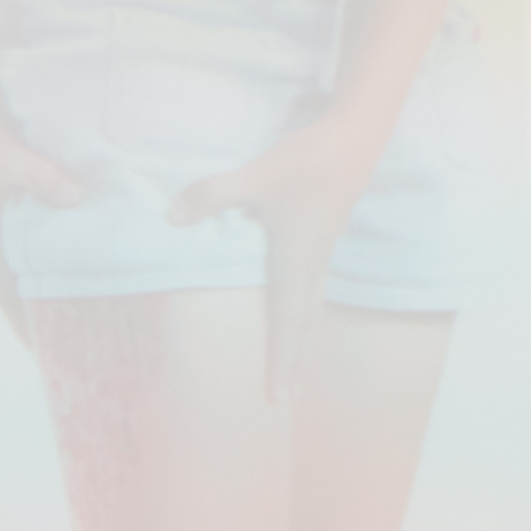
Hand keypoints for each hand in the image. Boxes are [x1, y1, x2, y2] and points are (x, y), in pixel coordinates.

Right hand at [0, 114, 85, 345]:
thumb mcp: (8, 157)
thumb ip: (42, 177)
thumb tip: (78, 199)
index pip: (7, 294)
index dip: (24, 324)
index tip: (42, 351)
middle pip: (24, 282)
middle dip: (46, 306)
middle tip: (81, 327)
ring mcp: (4, 219)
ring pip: (34, 257)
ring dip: (54, 273)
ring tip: (90, 290)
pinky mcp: (14, 200)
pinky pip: (40, 231)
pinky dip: (58, 242)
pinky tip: (84, 239)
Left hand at [167, 113, 386, 400]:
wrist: (358, 131)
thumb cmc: (309, 157)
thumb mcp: (257, 175)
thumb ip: (213, 196)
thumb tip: (171, 216)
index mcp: (297, 261)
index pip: (287, 324)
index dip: (282, 362)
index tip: (278, 398)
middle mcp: (312, 261)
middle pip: (302, 323)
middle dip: (293, 362)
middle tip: (287, 397)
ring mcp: (320, 247)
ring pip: (310, 303)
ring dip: (300, 335)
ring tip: (295, 362)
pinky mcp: (322, 230)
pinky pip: (311, 282)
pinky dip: (304, 305)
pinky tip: (295, 302)